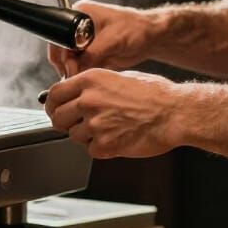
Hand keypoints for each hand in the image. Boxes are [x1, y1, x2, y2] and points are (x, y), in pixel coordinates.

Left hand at [43, 69, 182, 158]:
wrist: (174, 113)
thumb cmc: (155, 94)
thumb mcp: (120, 77)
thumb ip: (94, 86)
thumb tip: (77, 94)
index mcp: (91, 80)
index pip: (54, 94)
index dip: (53, 104)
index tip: (56, 109)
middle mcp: (89, 100)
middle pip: (57, 117)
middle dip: (64, 122)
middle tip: (77, 124)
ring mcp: (95, 124)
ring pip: (73, 136)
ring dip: (85, 136)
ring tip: (108, 129)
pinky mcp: (105, 145)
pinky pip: (90, 150)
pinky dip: (101, 148)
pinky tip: (116, 138)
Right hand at [48, 0, 158, 76]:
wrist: (151, 38)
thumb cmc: (136, 28)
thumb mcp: (113, 39)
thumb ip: (93, 52)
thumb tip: (77, 66)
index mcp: (79, 14)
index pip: (60, 36)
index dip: (63, 54)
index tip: (70, 67)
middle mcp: (78, 28)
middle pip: (61, 51)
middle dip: (67, 65)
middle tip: (76, 76)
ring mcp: (84, 42)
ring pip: (69, 61)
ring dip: (75, 71)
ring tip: (86, 77)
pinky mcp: (91, 54)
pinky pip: (80, 67)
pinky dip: (83, 74)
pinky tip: (92, 77)